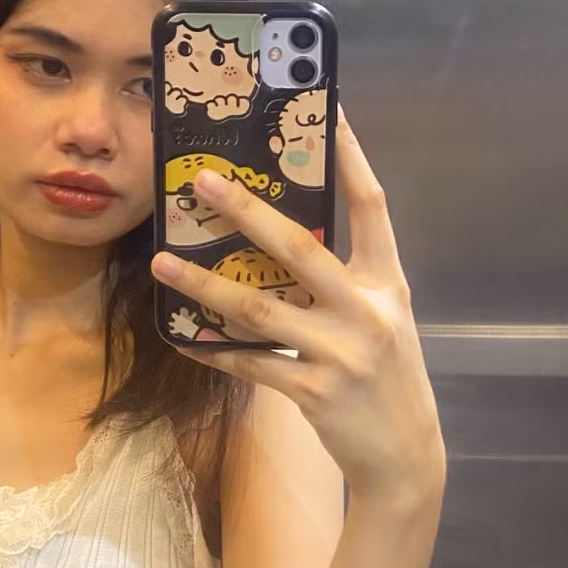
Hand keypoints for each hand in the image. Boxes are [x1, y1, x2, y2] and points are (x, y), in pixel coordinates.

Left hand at [151, 109, 445, 503]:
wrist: (406, 456)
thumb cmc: (385, 375)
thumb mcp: (379, 317)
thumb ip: (342, 278)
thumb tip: (280, 233)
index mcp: (385, 282)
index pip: (371, 205)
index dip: (350, 156)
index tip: (327, 110)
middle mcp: (366, 311)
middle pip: (300, 248)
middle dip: (247, 210)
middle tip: (200, 179)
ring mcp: (341, 353)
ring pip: (260, 310)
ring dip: (205, 284)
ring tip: (162, 260)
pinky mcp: (314, 393)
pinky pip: (251, 365)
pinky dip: (213, 350)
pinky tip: (181, 337)